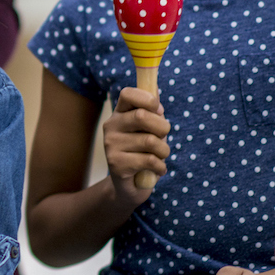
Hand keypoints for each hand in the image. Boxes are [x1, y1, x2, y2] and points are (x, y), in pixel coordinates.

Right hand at [103, 87, 170, 205]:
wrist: (129, 186)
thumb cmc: (144, 152)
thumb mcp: (150, 129)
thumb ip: (153, 111)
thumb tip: (155, 89)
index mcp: (119, 114)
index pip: (128, 94)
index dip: (147, 98)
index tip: (158, 109)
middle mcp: (110, 126)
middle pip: (142, 116)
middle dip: (163, 128)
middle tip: (163, 138)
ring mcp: (110, 145)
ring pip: (150, 141)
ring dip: (164, 151)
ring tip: (159, 157)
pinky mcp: (115, 164)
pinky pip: (150, 160)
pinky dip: (160, 167)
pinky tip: (156, 170)